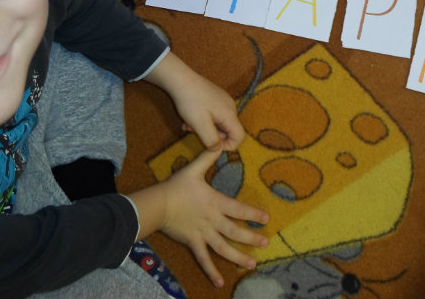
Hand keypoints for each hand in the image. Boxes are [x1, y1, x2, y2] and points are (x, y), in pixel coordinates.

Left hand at [145, 52, 244, 150]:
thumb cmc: (190, 102)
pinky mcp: (215, 97)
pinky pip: (213, 114)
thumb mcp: (200, 125)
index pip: (239, 137)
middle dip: (212, 135)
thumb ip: (211, 140)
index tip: (210, 143)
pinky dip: (202, 119)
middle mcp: (230, 107)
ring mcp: (223, 101)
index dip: (227, 146)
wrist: (180, 79)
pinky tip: (189, 117)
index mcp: (230, 114)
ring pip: (218, 123)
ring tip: (189, 125)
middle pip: (228, 130)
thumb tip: (218, 150)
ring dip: (204, 128)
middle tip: (195, 132)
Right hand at [160, 148, 267, 287]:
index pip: (238, 209)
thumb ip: (208, 156)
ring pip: (224, 248)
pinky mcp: (193, 242)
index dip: (253, 214)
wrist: (159, 203)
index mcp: (215, 202)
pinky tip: (219, 282)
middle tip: (266, 243)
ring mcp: (203, 233)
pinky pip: (203, 259)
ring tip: (252, 264)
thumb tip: (219, 143)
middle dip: (252, 238)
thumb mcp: (194, 169)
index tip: (266, 218)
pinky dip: (211, 270)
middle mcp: (213, 220)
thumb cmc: (176, 186)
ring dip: (238, 257)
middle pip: (235, 231)